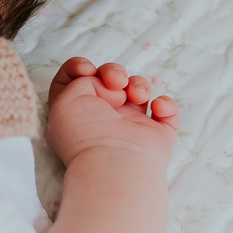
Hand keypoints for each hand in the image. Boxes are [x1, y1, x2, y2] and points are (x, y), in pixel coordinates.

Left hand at [47, 57, 178, 168]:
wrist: (115, 164)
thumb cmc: (85, 134)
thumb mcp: (65, 99)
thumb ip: (81, 80)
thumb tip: (108, 86)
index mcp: (77, 113)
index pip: (75, 82)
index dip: (79, 68)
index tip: (87, 69)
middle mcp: (103, 118)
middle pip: (110, 80)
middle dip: (113, 71)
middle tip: (115, 82)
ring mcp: (131, 127)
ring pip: (139, 91)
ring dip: (139, 84)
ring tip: (135, 96)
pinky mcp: (156, 136)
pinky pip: (167, 112)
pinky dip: (166, 105)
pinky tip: (157, 109)